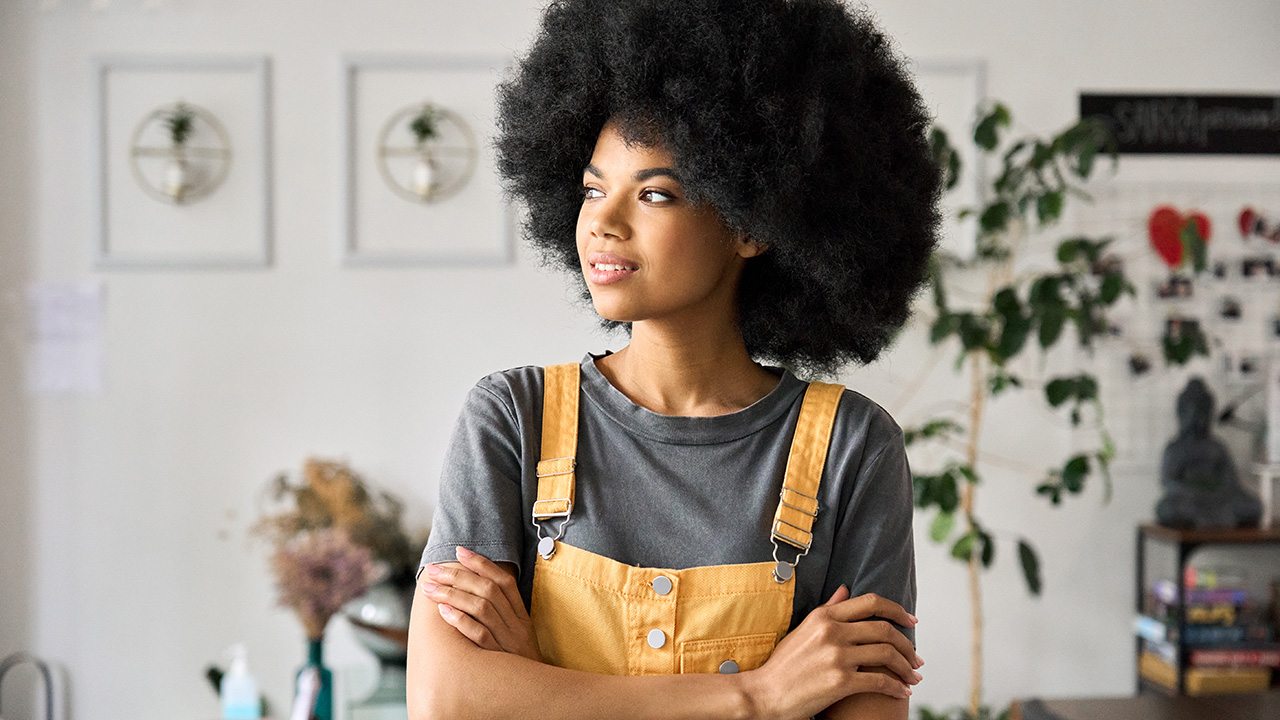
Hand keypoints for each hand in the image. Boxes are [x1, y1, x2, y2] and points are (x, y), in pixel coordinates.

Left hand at [418, 547, 544, 662]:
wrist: (537, 691)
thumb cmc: (520, 661)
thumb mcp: (517, 633)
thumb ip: (502, 613)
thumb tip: (472, 590)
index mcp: (522, 615)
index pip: (503, 581)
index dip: (482, 564)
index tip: (459, 551)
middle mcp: (517, 624)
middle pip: (488, 590)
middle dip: (458, 575)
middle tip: (433, 570)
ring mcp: (508, 640)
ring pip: (481, 607)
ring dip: (452, 594)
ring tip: (429, 588)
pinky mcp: (499, 657)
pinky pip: (479, 635)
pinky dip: (461, 621)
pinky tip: (443, 611)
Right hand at [740, 585, 922, 719]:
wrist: (764, 694)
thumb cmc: (783, 666)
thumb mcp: (803, 630)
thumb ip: (828, 609)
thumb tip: (845, 590)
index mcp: (824, 616)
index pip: (871, 602)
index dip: (897, 610)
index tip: (911, 620)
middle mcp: (832, 631)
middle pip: (885, 629)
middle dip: (907, 645)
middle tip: (916, 658)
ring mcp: (837, 655)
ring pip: (887, 654)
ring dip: (906, 668)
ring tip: (913, 678)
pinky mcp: (840, 681)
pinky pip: (879, 681)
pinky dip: (896, 687)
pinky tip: (902, 692)